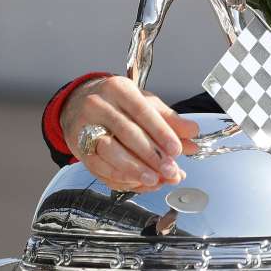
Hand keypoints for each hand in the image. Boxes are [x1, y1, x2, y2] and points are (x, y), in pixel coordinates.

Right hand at [61, 76, 198, 191]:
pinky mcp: (78, 147)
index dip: (161, 132)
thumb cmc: (118, 104)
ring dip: (135, 169)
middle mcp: (99, 105)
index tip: (177, 150)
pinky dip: (119, 177)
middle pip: (127, 133)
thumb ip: (170, 119)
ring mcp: (84, 126)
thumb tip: (193, 132)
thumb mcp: (145, 103)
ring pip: (110, 151)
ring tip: (155, 179)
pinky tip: (136, 182)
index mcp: (120, 89)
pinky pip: (97, 166)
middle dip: (152, 155)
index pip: (143, 112)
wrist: (78, 105)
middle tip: (170, 170)